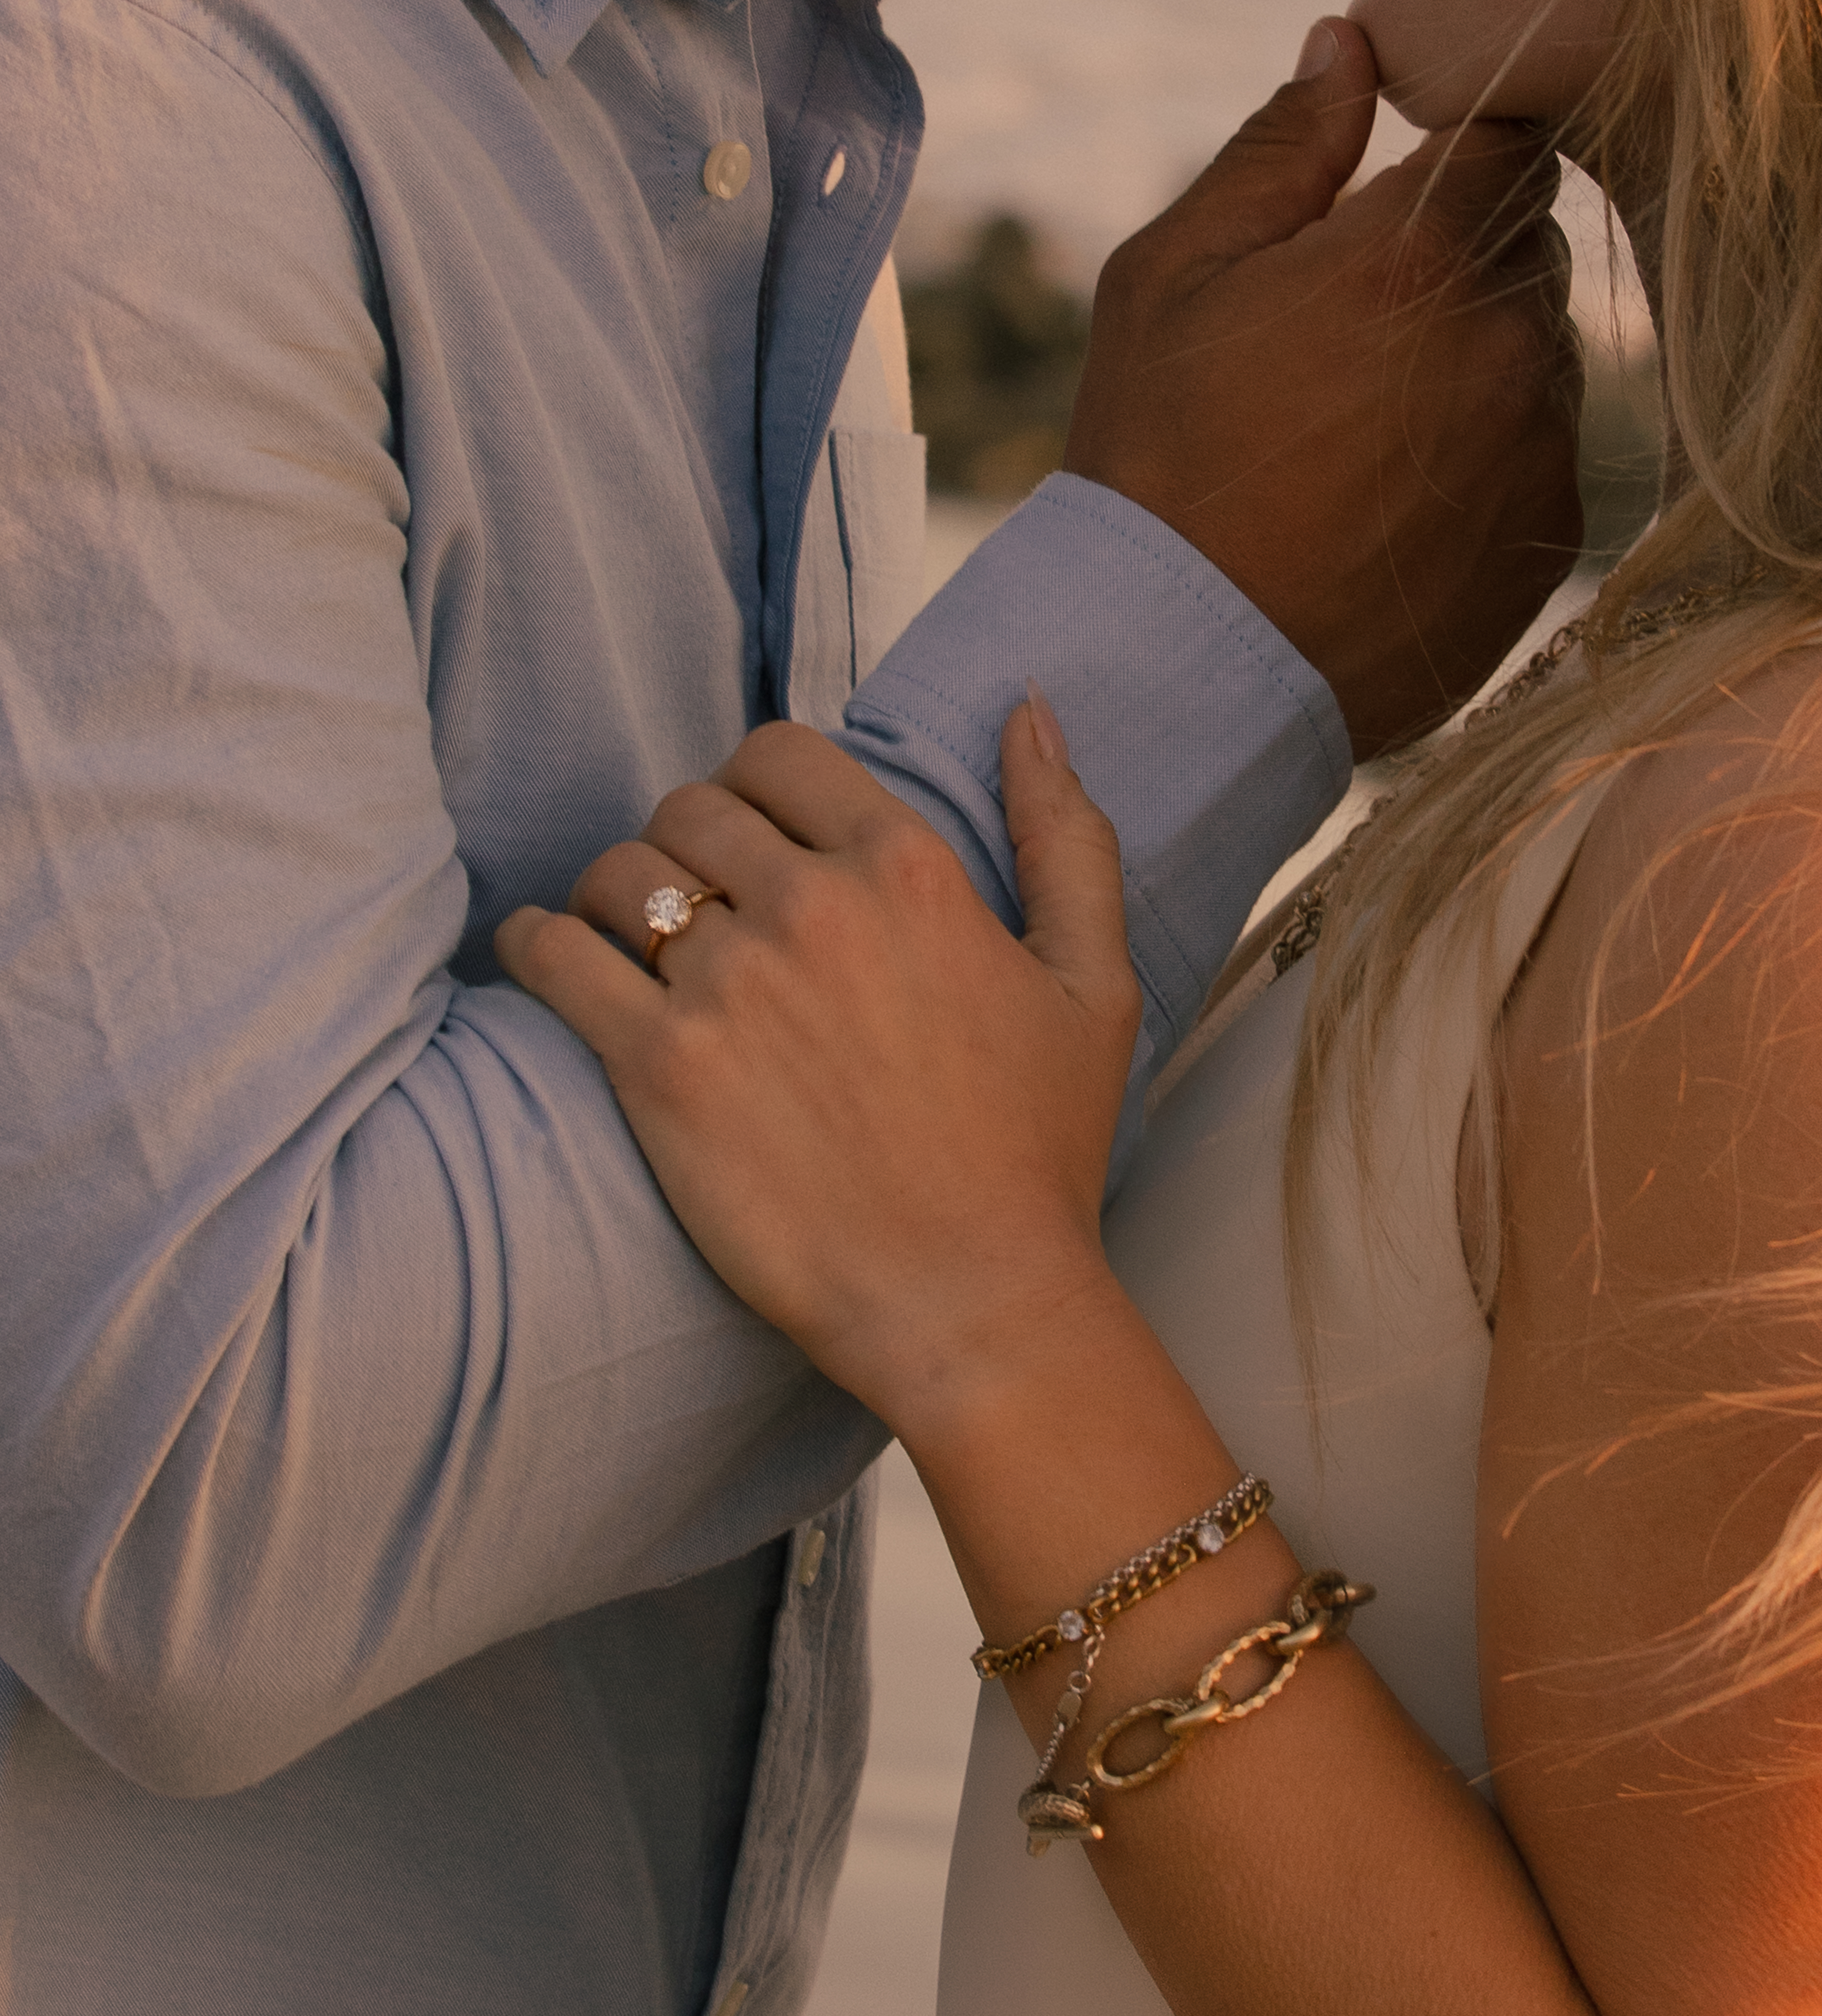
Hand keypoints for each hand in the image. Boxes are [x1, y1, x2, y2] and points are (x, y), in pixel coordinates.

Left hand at [493, 702, 1141, 1434]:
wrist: (972, 1301)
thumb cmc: (1037, 1156)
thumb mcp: (1093, 985)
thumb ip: (1067, 838)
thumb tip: (1031, 713)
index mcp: (907, 871)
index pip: (781, 754)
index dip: (756, 783)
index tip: (755, 831)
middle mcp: (810, 907)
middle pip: (692, 807)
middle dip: (689, 841)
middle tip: (697, 900)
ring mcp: (727, 986)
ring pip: (619, 874)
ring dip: (616, 894)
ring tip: (625, 940)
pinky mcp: (658, 1068)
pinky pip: (556, 958)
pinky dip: (535, 945)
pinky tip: (543, 956)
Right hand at [1064, 16, 1582, 757]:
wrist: (1182, 662)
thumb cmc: (1158, 457)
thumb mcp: (1175, 276)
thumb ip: (1280, 146)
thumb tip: (1350, 39)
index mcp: (1420, 249)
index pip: (1511, 133)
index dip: (1460, 147)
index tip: (1405, 185)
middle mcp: (1508, 339)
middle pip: (1529, 244)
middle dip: (1459, 258)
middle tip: (1353, 327)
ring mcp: (1541, 446)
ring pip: (1542, 352)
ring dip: (1475, 361)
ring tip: (1363, 430)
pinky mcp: (1549, 538)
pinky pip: (1542, 457)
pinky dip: (1486, 460)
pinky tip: (1391, 502)